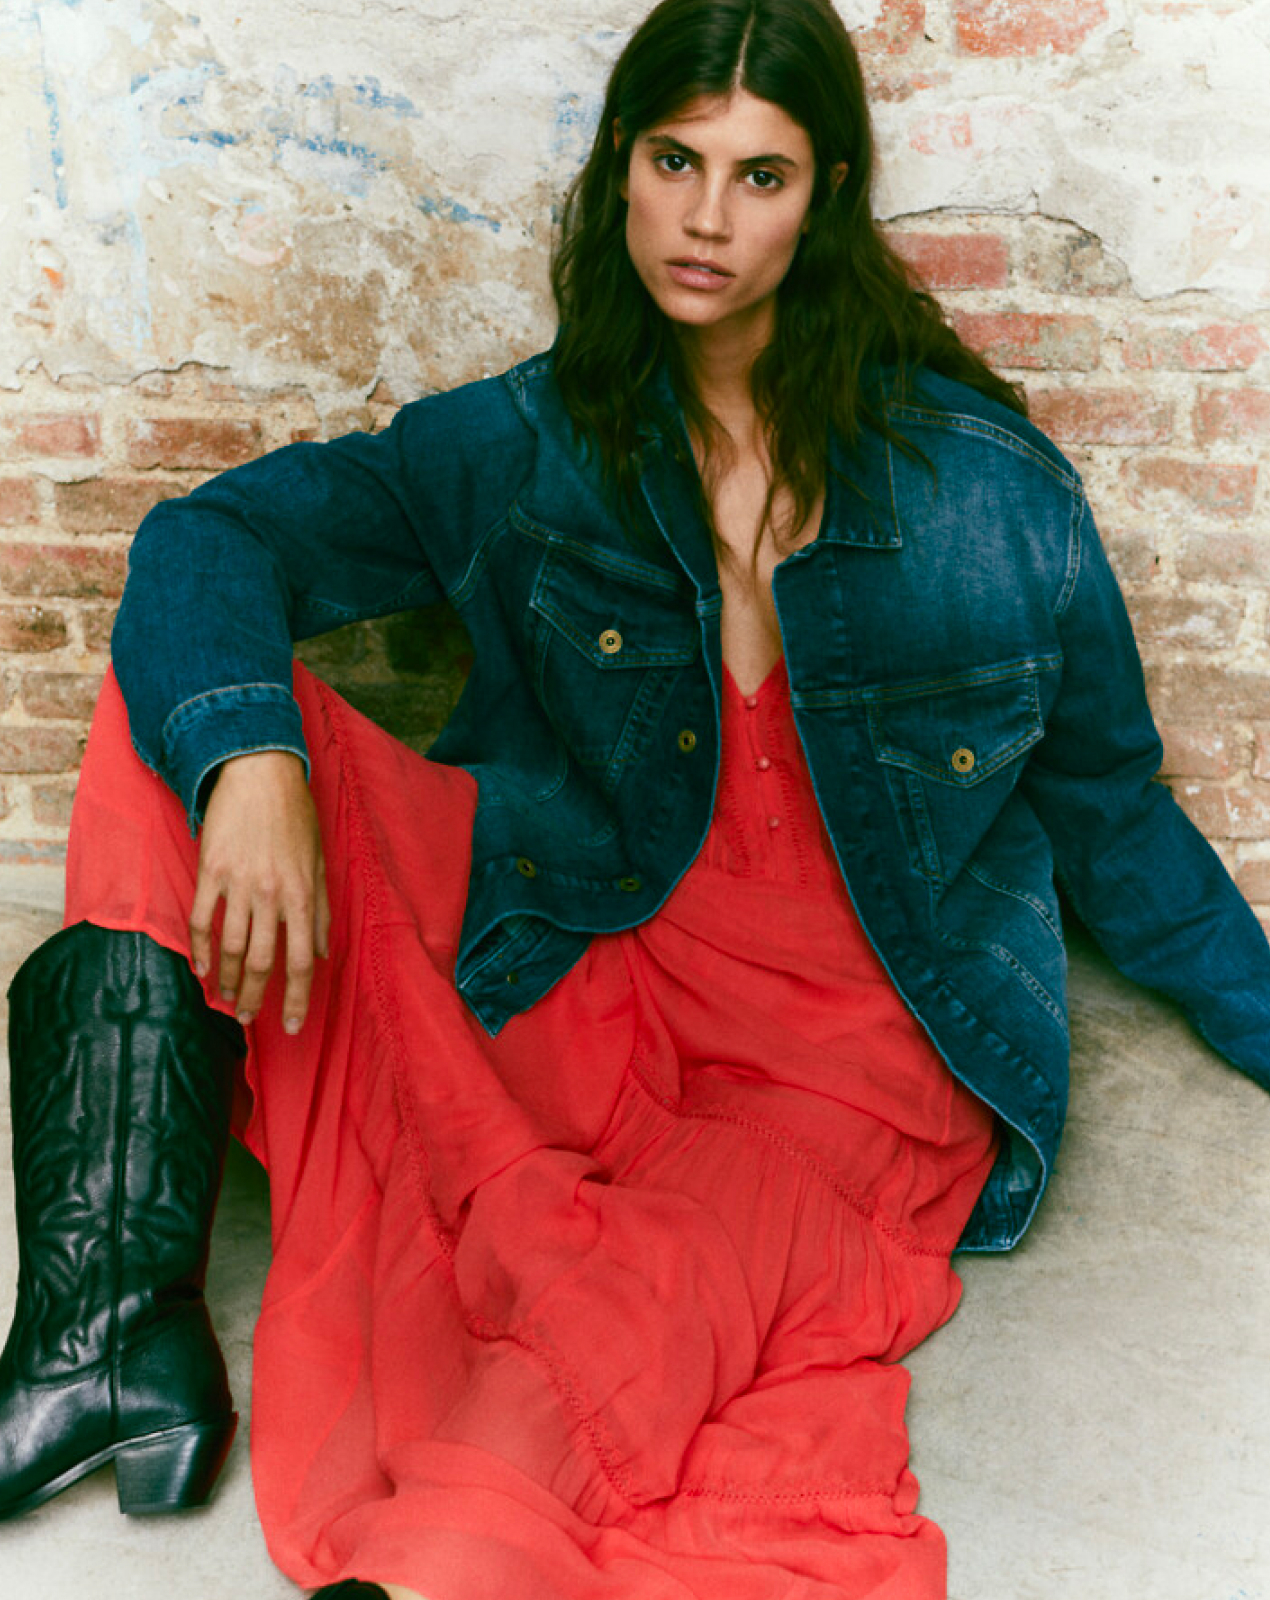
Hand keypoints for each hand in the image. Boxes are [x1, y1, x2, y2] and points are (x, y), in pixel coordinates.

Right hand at [189, 750, 329, 1033]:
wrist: (259, 773)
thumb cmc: (296, 816)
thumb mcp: (320, 862)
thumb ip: (321, 911)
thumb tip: (322, 954)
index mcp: (302, 894)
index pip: (301, 960)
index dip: (297, 997)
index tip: (291, 1024)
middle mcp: (271, 894)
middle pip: (260, 961)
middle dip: (254, 996)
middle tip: (248, 1017)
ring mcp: (238, 883)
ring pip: (229, 947)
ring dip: (226, 979)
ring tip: (226, 998)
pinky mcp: (210, 871)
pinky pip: (202, 919)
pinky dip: (199, 948)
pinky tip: (200, 967)